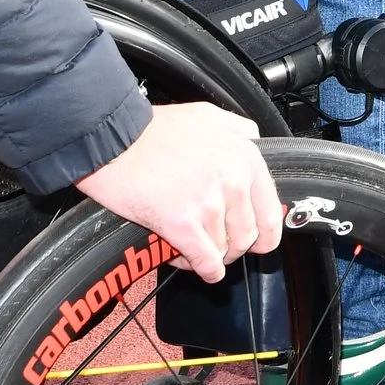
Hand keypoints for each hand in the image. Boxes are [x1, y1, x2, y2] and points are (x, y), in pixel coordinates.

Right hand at [73, 102, 281, 281]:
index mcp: (245, 157)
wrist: (114, 138)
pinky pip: (205, 261)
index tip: (256, 241)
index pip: (271, 212)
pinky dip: (201, 269)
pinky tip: (191, 264)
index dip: (265, 234)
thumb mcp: (209, 116)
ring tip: (194, 248)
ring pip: (224, 250)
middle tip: (219, 246)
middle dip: (234, 247)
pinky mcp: (182, 224)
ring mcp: (208, 204)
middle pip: (247, 236)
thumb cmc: (155, 128)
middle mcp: (233, 181)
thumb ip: (239, 130)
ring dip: (211, 255)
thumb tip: (253, 141)